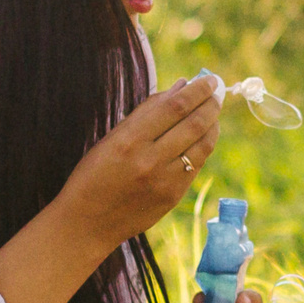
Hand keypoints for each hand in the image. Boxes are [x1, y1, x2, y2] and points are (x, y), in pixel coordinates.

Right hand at [54, 76, 223, 248]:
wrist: (87, 223)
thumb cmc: (94, 174)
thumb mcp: (111, 138)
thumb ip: (146, 113)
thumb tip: (180, 87)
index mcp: (129, 140)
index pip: (174, 106)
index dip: (197, 90)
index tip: (208, 80)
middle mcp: (149, 160)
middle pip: (194, 123)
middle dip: (211, 104)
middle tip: (217, 92)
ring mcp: (164, 181)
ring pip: (202, 145)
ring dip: (213, 124)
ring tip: (213, 113)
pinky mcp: (173, 197)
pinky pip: (196, 165)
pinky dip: (204, 146)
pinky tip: (203, 137)